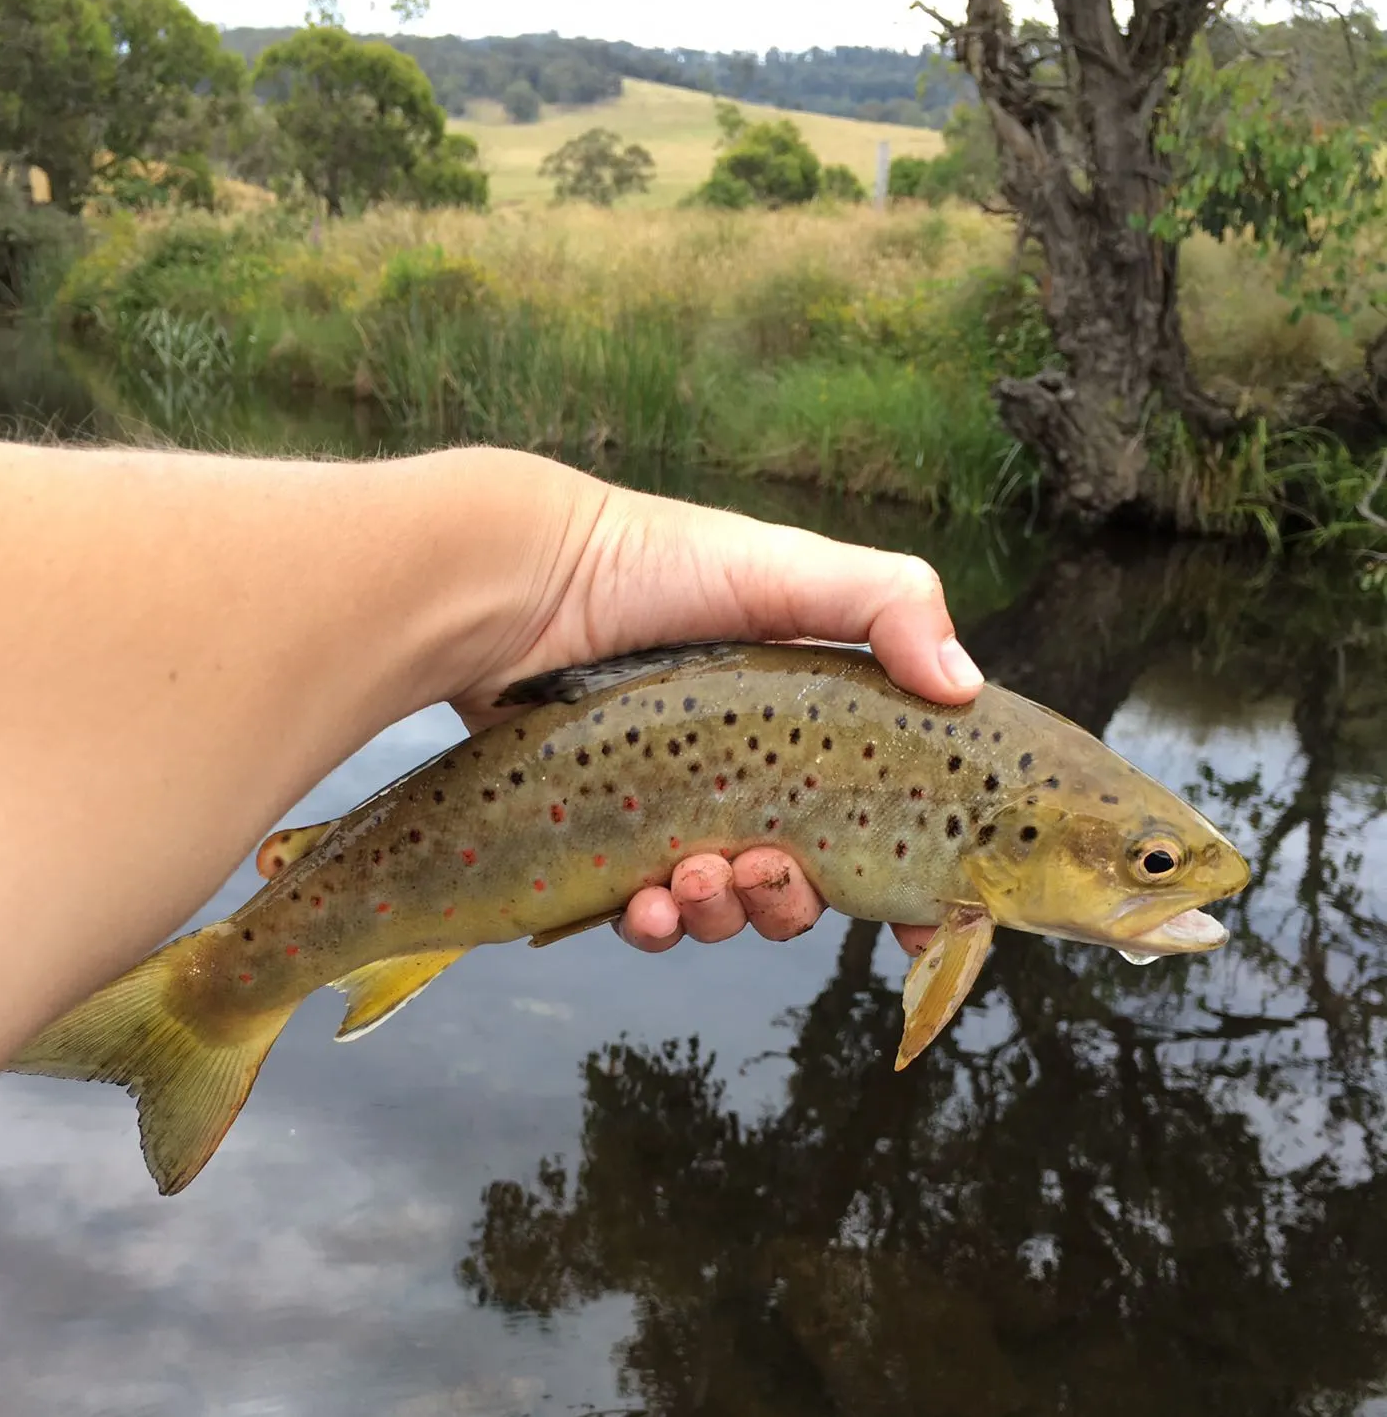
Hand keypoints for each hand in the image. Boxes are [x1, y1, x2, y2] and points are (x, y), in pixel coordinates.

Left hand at [447, 469, 981, 962]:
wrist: (523, 586)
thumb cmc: (659, 565)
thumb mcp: (790, 568)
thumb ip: (890, 606)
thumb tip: (966, 690)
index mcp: (809, 723)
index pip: (881, 812)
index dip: (908, 878)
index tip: (922, 924)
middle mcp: (749, 771)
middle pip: (804, 878)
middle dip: (793, 898)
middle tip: (767, 872)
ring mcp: (676, 807)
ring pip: (728, 906)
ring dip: (725, 913)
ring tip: (694, 879)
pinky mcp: (608, 835)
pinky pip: (649, 913)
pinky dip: (658, 924)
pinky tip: (645, 904)